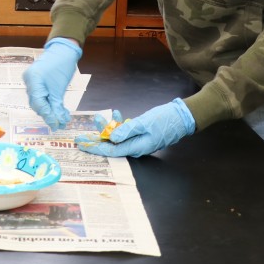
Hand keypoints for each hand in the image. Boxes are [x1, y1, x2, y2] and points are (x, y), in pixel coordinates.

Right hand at [23, 37, 81, 130]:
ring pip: (39, 101)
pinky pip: (41, 95)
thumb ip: (57, 106)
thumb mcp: (59, 88)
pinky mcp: (37, 81)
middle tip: (61, 123)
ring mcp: (31, 81)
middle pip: (37, 103)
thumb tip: (59, 122)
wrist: (64, 50)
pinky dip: (50, 102)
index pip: (38, 103)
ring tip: (63, 118)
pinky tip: (59, 109)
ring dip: (51, 110)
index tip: (57, 125)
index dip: (47, 116)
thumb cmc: (62, 66)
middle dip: (49, 114)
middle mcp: (29, 81)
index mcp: (32, 80)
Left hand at [76, 98, 194, 157]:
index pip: (111, 150)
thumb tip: (112, 137)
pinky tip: (116, 114)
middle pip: (112, 144)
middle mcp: (136, 147)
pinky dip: (119, 123)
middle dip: (97, 136)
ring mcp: (139, 141)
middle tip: (82, 133)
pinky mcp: (141, 135)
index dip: (94, 147)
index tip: (81, 144)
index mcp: (137, 147)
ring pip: (118, 136)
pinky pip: (126, 132)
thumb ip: (127, 130)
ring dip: (108, 126)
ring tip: (98, 117)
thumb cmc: (165, 120)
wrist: (182, 117)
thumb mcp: (144, 123)